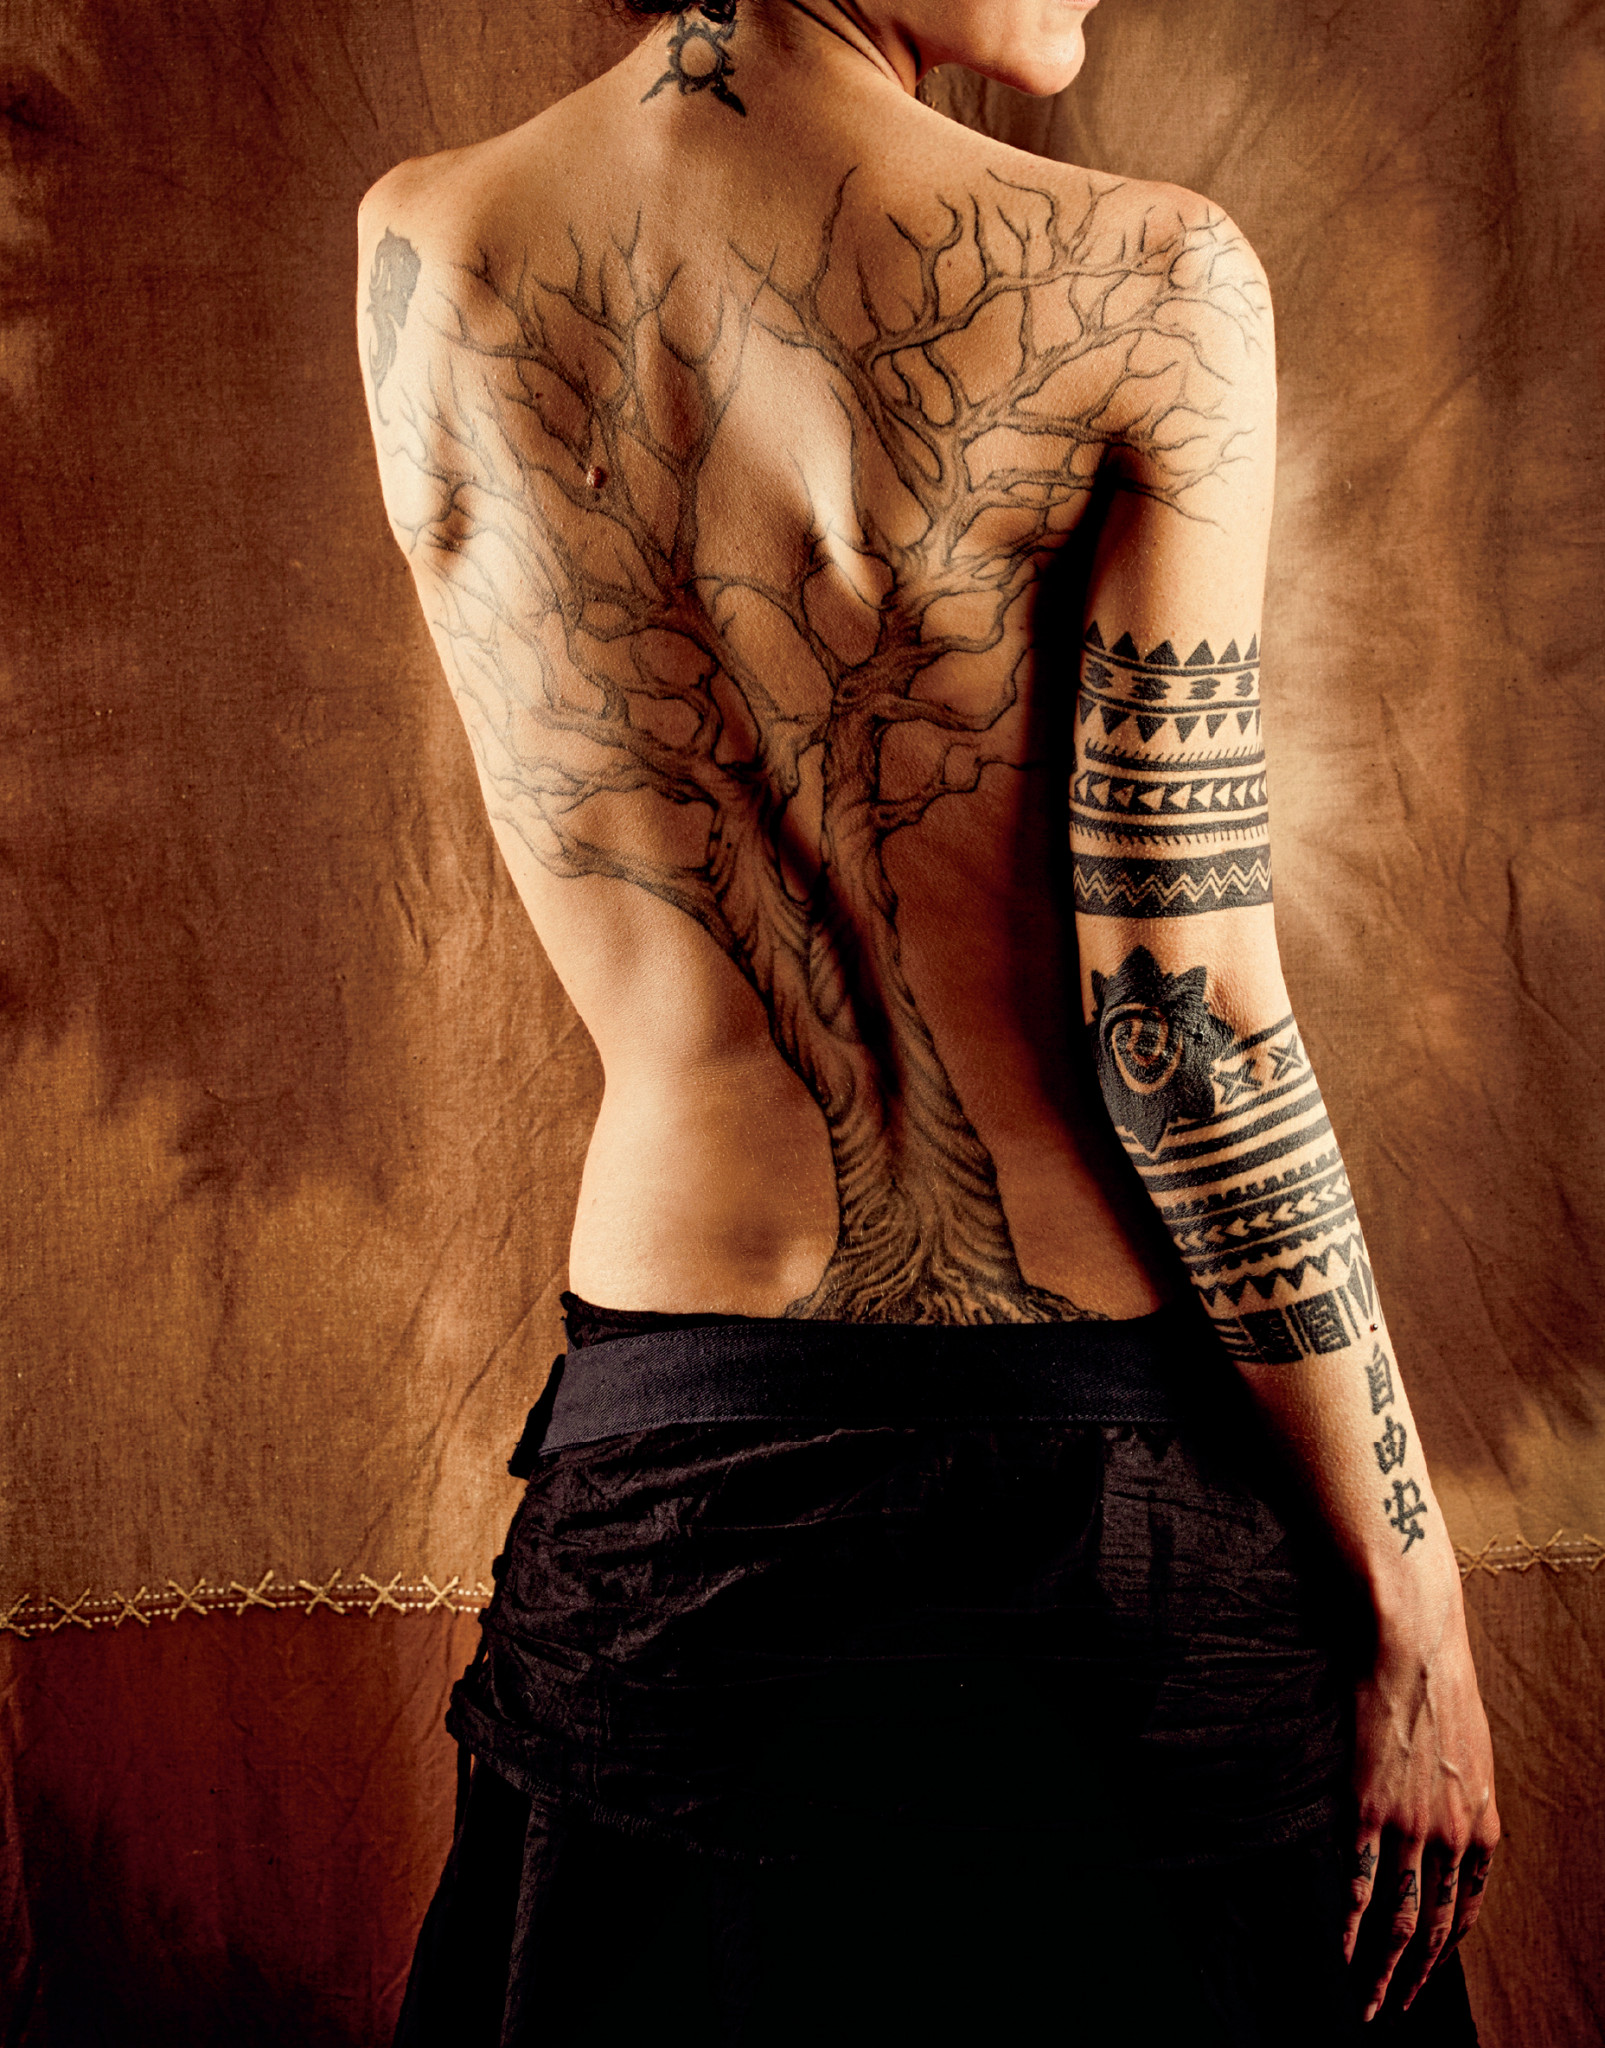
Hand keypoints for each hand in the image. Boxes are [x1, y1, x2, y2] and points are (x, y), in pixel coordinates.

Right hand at [1343, 1597, 1498, 2020]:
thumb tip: (1449, 1819)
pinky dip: (1349, 1925)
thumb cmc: (1442, 1685)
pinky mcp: (1369, 1808)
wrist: (1414, 1647)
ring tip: (1367, 2002)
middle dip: (1414, 1978)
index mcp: (1484, 1824)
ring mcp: (1412, 1826)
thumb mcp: (1474, 1751)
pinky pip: (1359, 1882)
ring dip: (1381, 1969)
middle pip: (1432, 1927)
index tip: (1426, 1970)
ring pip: (1398, 1918)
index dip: (1444, 1946)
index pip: (1467, 1908)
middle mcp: (1454, 1836)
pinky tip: (1340, 1950)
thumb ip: (1464, 1797)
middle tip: (1394, 2010)